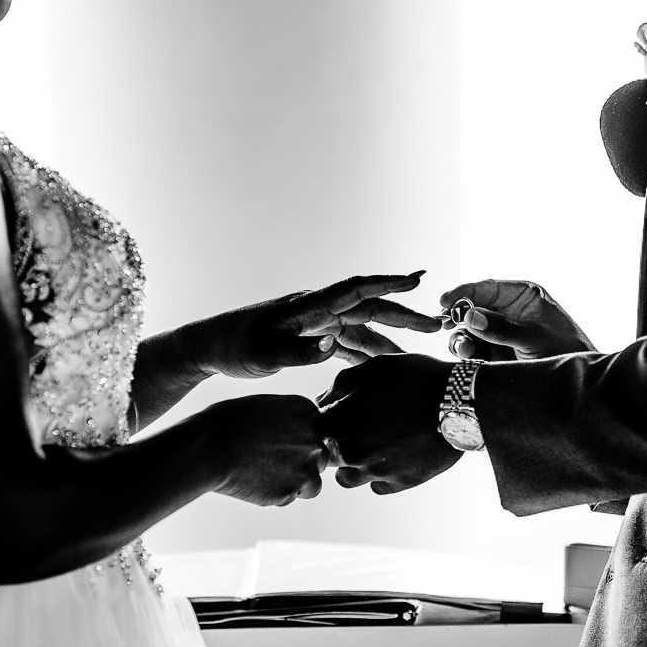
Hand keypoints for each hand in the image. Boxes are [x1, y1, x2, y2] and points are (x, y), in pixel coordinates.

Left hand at [200, 273, 442, 378]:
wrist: (209, 347)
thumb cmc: (233, 348)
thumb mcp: (262, 355)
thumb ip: (298, 351)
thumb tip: (333, 345)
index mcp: (309, 305)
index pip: (356, 289)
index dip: (388, 284)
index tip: (418, 280)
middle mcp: (317, 309)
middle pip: (369, 307)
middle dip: (404, 315)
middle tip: (437, 325)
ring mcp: (315, 322)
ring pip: (361, 327)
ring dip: (389, 337)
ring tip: (416, 352)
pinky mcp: (309, 336)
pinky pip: (346, 342)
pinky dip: (366, 352)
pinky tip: (382, 366)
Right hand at [202, 395, 328, 505]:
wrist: (209, 448)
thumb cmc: (227, 423)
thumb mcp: (265, 407)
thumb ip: (289, 420)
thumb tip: (297, 436)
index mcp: (307, 411)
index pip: (318, 432)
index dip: (299, 441)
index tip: (277, 444)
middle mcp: (314, 439)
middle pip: (320, 459)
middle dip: (301, 464)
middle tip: (270, 462)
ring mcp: (305, 468)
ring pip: (313, 484)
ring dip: (295, 484)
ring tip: (264, 475)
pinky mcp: (290, 492)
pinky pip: (290, 498)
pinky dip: (277, 495)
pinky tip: (254, 483)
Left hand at [316, 354, 460, 494]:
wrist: (460, 402)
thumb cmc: (416, 378)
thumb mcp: (374, 367)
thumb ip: (340, 385)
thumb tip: (322, 401)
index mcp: (338, 421)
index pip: (313, 429)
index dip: (325, 420)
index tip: (340, 413)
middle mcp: (350, 452)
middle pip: (327, 457)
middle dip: (337, 443)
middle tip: (362, 427)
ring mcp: (373, 471)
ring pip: (347, 478)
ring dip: (355, 464)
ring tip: (377, 444)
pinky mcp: (397, 484)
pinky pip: (376, 485)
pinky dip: (380, 474)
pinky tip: (396, 454)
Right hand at [440, 280, 595, 360]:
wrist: (574, 385)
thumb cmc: (565, 351)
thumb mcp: (535, 337)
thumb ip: (502, 328)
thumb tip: (470, 317)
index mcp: (522, 296)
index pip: (487, 288)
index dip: (464, 292)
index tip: (446, 301)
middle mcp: (507, 312)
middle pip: (472, 308)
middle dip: (459, 318)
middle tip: (447, 325)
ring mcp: (498, 334)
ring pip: (467, 331)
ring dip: (462, 339)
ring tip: (466, 351)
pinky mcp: (492, 354)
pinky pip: (471, 351)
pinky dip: (466, 355)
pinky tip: (470, 360)